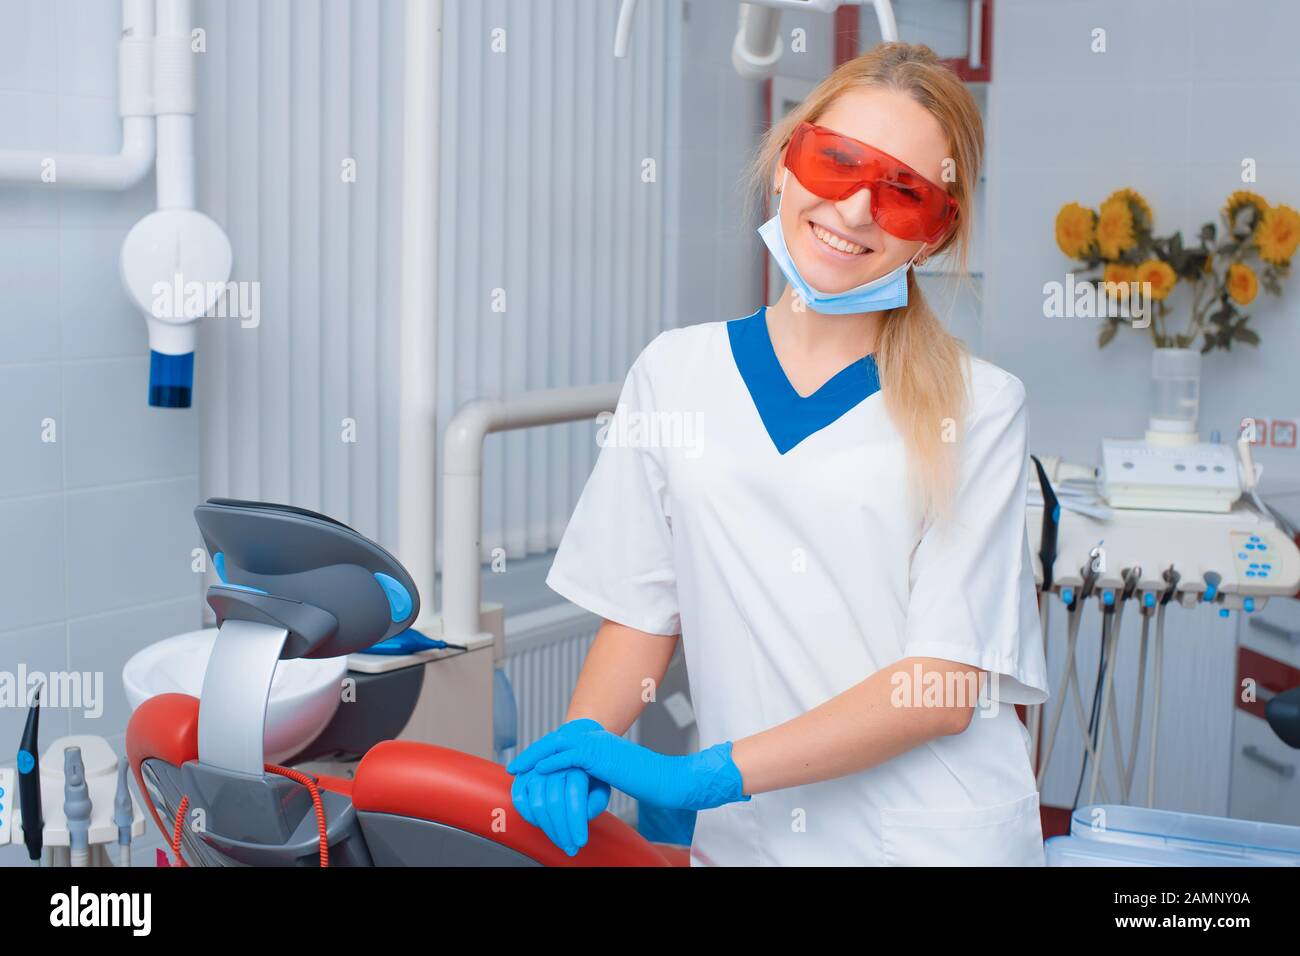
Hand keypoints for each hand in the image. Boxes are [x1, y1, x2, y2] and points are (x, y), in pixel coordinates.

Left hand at [507, 718, 748, 811]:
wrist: (665, 778)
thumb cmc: (647, 779)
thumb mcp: (617, 772)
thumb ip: (599, 772)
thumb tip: (586, 780)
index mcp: (599, 741)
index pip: (564, 742)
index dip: (544, 752)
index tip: (528, 763)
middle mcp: (596, 738)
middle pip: (555, 740)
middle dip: (533, 753)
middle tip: (515, 765)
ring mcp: (598, 745)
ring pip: (557, 746)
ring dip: (536, 758)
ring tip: (519, 769)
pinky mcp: (600, 756)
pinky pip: (569, 757)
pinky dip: (552, 762)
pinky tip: (539, 770)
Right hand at [509, 764, 610, 856]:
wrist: (572, 766)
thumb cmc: (588, 779)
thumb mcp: (600, 787)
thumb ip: (597, 799)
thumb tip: (584, 814)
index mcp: (575, 763)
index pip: (574, 795)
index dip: (576, 821)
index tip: (580, 841)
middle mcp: (554, 763)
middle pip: (554, 803)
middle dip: (562, 831)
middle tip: (570, 847)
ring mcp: (535, 769)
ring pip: (537, 804)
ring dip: (548, 829)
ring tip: (560, 840)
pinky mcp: (523, 777)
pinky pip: (520, 801)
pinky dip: (530, 817)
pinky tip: (542, 825)